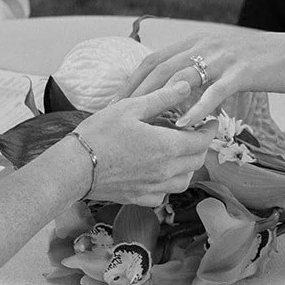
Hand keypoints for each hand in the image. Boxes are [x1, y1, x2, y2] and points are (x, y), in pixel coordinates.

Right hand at [71, 82, 214, 205]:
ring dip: (188, 166)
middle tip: (195, 133)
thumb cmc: (99, 134)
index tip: (211, 121)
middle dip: (201, 146)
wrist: (73, 168)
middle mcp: (165, 171)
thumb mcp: (131, 108)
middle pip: (197, 161)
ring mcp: (153, 188)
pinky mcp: (139, 198)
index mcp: (167, 147)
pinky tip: (160, 172)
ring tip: (180, 152)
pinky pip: (165, 194)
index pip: (202, 141)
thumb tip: (186, 86)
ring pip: (184, 180)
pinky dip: (169, 183)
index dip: (210, 130)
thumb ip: (162, 98)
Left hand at [127, 31, 284, 127]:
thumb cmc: (260, 62)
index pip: (154, 58)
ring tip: (140, 122)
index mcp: (198, 42)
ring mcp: (223, 58)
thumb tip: (177, 90)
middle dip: (135, 91)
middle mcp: (205, 45)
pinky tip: (183, 125)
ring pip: (183, 78)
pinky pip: (213, 92)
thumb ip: (200, 70)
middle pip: (161, 68)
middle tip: (117, 114)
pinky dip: (196, 109)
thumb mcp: (223, 60)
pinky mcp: (241, 72)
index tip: (115, 99)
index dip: (133, 79)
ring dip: (158, 100)